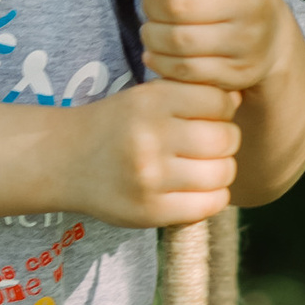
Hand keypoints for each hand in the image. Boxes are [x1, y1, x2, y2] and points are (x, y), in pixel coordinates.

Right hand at [64, 75, 239, 228]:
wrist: (65, 161)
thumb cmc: (117, 124)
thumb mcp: (146, 96)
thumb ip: (189, 93)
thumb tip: (239, 98)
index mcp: (150, 100)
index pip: (220, 100)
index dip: (223, 107)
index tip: (209, 114)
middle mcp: (150, 137)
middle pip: (226, 138)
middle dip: (225, 139)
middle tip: (209, 143)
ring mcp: (150, 178)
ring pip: (223, 173)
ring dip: (221, 170)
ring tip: (203, 166)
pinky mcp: (151, 211)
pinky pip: (210, 204)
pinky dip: (212, 196)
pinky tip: (197, 189)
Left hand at [124, 0, 289, 90]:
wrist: (268, 32)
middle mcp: (249, 1)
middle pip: (179, 5)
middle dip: (151, 5)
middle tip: (150, 6)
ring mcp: (247, 41)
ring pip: (179, 41)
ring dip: (152, 35)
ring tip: (153, 28)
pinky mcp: (239, 72)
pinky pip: (185, 70)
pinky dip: (161, 61)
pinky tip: (157, 52)